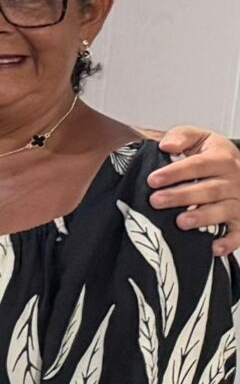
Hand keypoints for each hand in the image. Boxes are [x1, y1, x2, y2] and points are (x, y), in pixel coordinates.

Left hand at [149, 127, 239, 255]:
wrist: (236, 168)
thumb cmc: (211, 155)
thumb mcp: (198, 138)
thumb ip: (181, 136)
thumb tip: (166, 145)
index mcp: (222, 158)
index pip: (199, 164)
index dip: (176, 172)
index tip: (153, 180)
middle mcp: (234, 180)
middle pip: (209, 189)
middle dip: (182, 196)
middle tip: (156, 201)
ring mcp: (239, 201)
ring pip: (223, 210)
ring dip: (202, 217)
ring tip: (180, 222)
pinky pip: (239, 233)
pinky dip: (228, 242)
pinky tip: (213, 248)